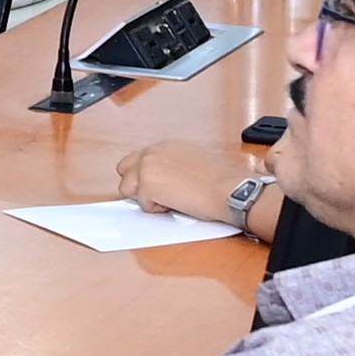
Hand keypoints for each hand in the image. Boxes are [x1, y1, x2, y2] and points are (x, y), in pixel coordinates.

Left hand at [109, 136, 250, 224]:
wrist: (230, 189)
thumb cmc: (223, 180)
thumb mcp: (196, 160)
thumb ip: (176, 164)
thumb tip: (168, 178)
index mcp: (166, 145)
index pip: (140, 159)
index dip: (148, 175)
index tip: (160, 185)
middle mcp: (153, 152)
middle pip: (124, 169)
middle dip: (136, 183)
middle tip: (158, 195)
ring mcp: (146, 168)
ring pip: (126, 188)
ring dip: (145, 197)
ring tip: (170, 200)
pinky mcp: (146, 186)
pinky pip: (141, 204)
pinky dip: (157, 210)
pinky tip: (176, 205)